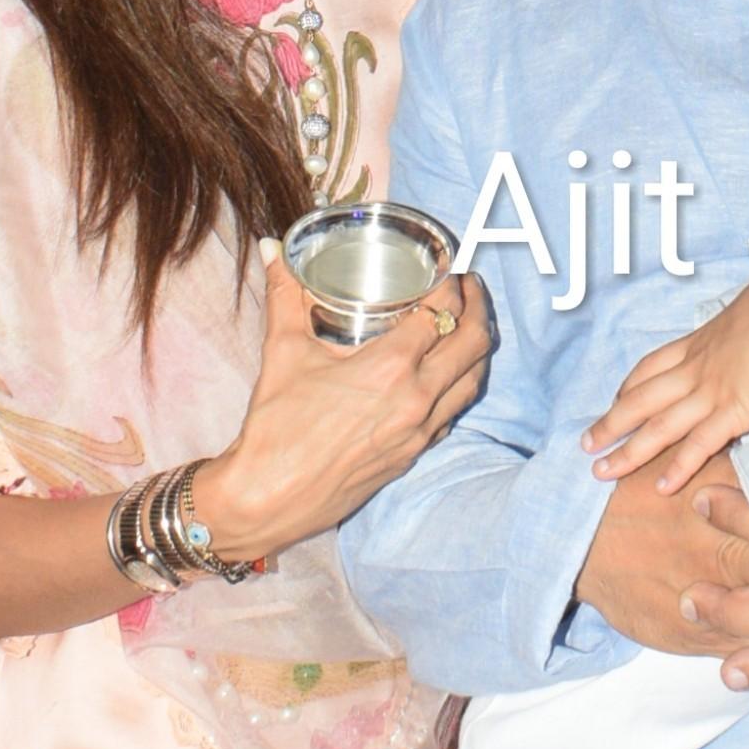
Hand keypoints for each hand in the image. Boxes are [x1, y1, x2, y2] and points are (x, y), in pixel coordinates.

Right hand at [195, 256, 491, 561]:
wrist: (270, 497)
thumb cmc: (277, 429)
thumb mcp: (283, 352)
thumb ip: (284, 296)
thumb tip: (274, 251)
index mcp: (391, 369)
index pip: (441, 314)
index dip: (451, 286)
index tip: (448, 272)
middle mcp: (417, 399)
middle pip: (473, 344)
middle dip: (477, 309)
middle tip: (468, 288)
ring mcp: (420, 431)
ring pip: (473, 381)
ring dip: (477, 347)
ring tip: (467, 323)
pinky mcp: (414, 454)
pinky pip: (454, 413)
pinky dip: (461, 386)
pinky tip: (447, 374)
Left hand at [585, 272, 748, 489]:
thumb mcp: (747, 309)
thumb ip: (740, 329)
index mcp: (697, 343)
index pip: (650, 368)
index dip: (629, 387)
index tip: (614, 401)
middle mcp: (695, 369)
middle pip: (640, 400)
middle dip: (611, 423)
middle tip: (587, 444)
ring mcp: (710, 392)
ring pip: (658, 426)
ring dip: (627, 451)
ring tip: (602, 472)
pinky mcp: (733, 411)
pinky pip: (699, 445)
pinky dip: (678, 468)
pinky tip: (661, 488)